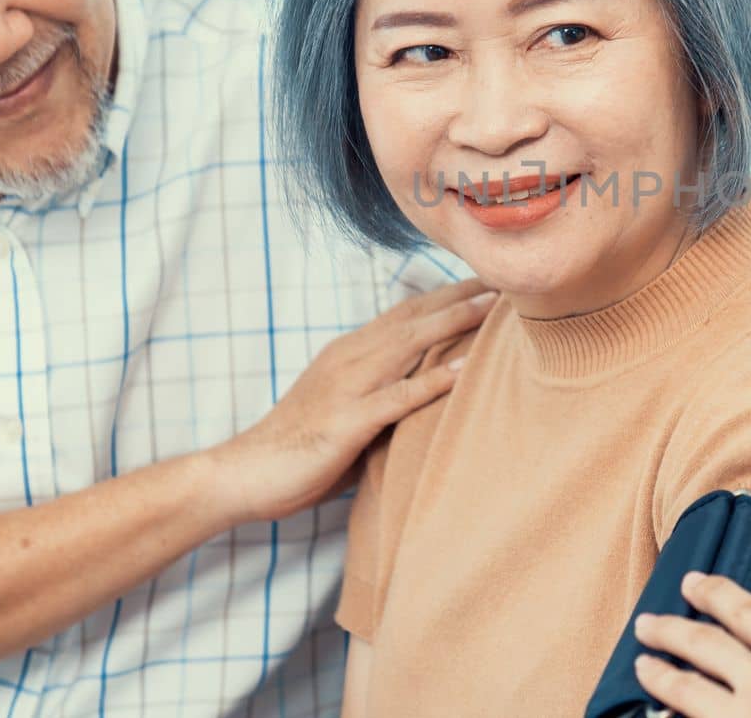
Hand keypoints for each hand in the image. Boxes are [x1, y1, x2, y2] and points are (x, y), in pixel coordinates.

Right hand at [207, 278, 495, 523]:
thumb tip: (426, 393)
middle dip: (461, 295)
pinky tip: (465, 369)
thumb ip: (384, 394)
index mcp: (350, 352)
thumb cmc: (300, 448)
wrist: (245, 472)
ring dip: (454, 322)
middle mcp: (350, 358)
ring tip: (495, 308)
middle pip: (415, 317)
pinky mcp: (347, 421)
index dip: (448, 294)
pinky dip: (433, 381)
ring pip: (409, 344)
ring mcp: (348, 386)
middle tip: (505, 277)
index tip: (488, 280)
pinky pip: (398, 396)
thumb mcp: (348, 409)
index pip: (407, 313)